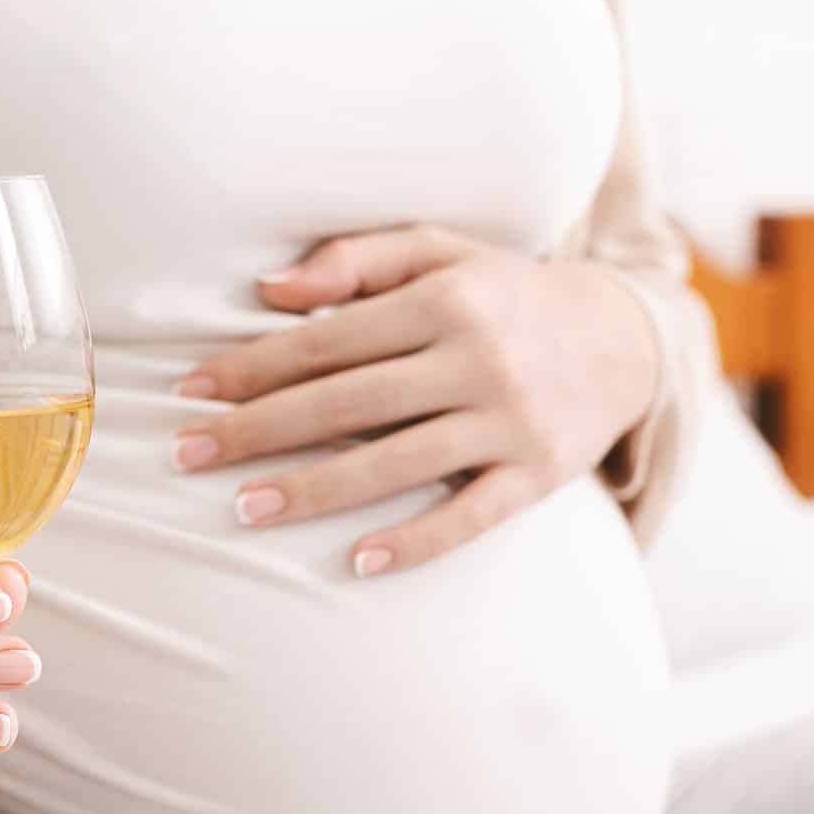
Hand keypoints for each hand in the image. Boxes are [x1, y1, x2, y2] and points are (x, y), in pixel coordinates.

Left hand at [171, 224, 657, 576]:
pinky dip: (414, 540)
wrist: (627, 337)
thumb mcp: (445, 252)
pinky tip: (357, 561)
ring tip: (245, 509)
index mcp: (446, 298)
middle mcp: (478, 357)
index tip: (191, 393)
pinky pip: (469, 515)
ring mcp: (511, 421)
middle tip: (187, 456)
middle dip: (258, 430)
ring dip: (314, 489)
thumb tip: (270, 291)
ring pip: (396, 462)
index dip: (253, 367)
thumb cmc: (509, 294)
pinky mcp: (539, 475)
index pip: (328, 340)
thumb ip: (358, 259)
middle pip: (348, 401)